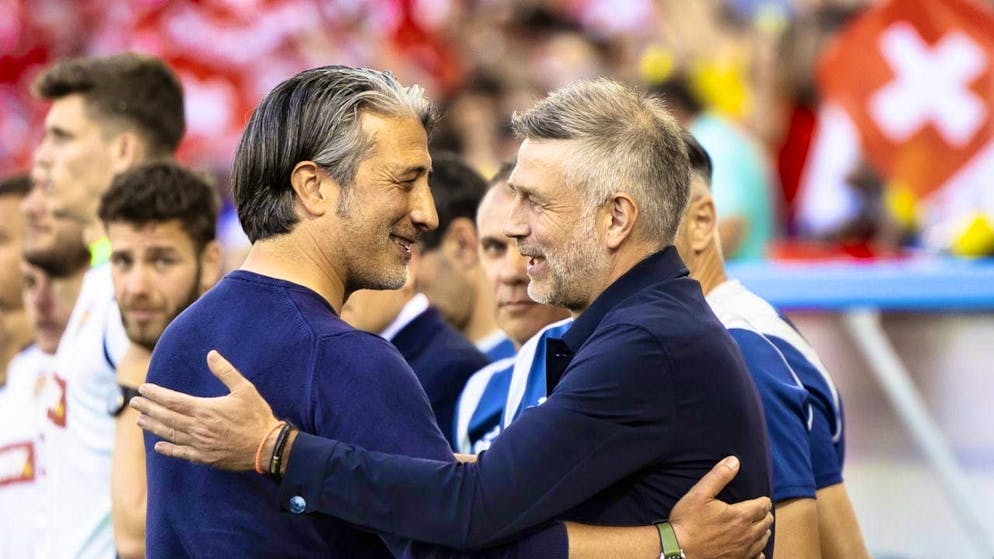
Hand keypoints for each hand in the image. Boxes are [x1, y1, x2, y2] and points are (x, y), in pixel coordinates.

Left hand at [130, 350, 279, 470]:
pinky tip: (159, 446)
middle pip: (166, 417)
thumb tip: (211, 354)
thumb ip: (226, 371)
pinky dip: (168, 449)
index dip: (156, 394)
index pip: (172, 400)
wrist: (266, 447)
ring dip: (153, 427)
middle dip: (148, 409)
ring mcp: (199, 444)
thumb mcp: (244, 389)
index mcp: (205, 409)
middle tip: (134, 403)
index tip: (143, 389)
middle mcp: (197, 427)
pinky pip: (181, 453)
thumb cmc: (257, 416)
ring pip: (170, 434)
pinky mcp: (205, 457)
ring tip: (140, 421)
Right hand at [669, 456, 772, 558]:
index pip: (763, 506)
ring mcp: (743, 550)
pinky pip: (756, 556)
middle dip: (765, 515)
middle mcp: (746, 534)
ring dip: (763, 531)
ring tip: (761, 527)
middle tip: (761, 511)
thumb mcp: (699, 493)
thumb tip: (734, 461)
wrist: (678, 551)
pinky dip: (759, 551)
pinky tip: (756, 549)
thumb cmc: (687, 522)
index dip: (763, 501)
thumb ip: (719, 476)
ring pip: (763, 540)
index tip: (762, 499)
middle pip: (766, 523)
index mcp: (741, 516)